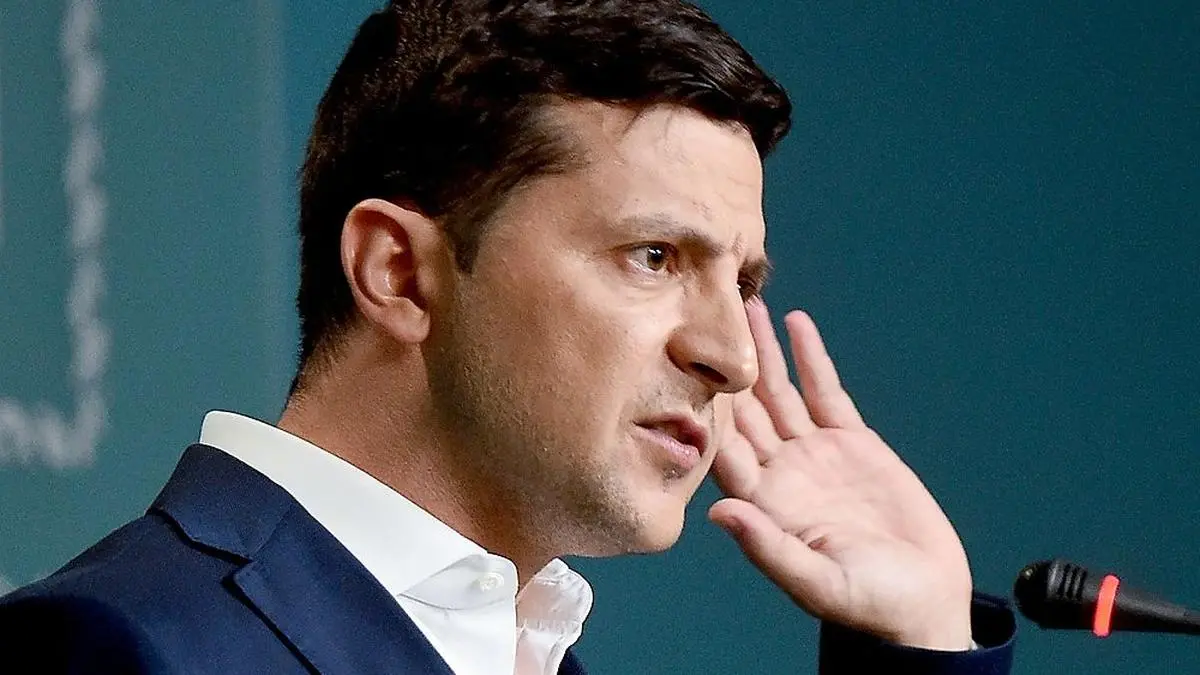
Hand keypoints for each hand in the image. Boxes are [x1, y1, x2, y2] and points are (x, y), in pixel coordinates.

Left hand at [708, 298, 973, 650]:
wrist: (924, 600)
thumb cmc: (868, 604)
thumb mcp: (816, 581)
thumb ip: (767, 546)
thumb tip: (717, 514)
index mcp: (762, 503)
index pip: (721, 447)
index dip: (701, 408)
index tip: (679, 364)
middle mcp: (780, 473)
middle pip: (743, 409)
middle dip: (723, 366)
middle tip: (703, 313)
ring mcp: (814, 455)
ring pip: (779, 392)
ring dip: (762, 350)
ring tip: (747, 304)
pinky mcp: (853, 443)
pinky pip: (825, 392)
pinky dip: (810, 358)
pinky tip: (796, 324)